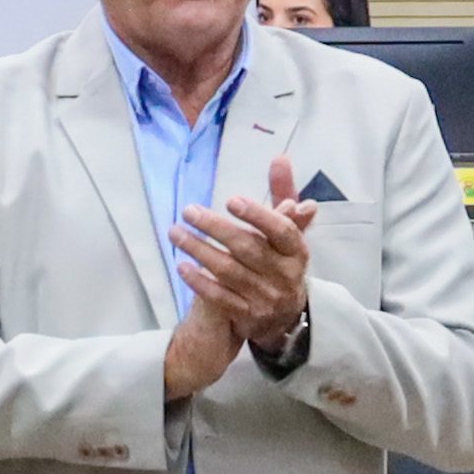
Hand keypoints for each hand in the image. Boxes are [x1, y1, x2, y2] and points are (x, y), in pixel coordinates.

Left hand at [169, 155, 322, 375]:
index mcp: (297, 251)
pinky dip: (199, 282)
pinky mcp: (247, 315)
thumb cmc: (281, 260)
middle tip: (189, 211)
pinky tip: (182, 266)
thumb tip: (280, 158)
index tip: (231, 200)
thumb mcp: (287, 230)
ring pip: (229, 271)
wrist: (284, 315)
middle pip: (248, 248)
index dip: (258, 216)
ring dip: (199, 250)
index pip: (282, 231)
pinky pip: (220, 298)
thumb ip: (283, 194)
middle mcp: (284, 275)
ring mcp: (265, 297)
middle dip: (215, 228)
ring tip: (176, 233)